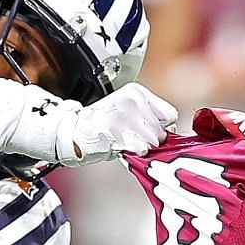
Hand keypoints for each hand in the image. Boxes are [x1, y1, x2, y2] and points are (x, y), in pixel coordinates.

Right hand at [56, 83, 176, 165]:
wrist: (75, 130)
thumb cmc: (103, 122)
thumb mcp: (128, 108)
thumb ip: (149, 115)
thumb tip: (170, 131)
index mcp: (136, 92)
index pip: (170, 115)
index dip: (162, 127)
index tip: (150, 130)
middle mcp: (131, 101)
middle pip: (163, 130)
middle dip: (153, 139)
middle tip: (135, 137)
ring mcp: (124, 117)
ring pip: (154, 141)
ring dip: (143, 147)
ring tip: (127, 140)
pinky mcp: (117, 133)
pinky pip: (141, 149)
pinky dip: (134, 152)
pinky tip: (122, 145)